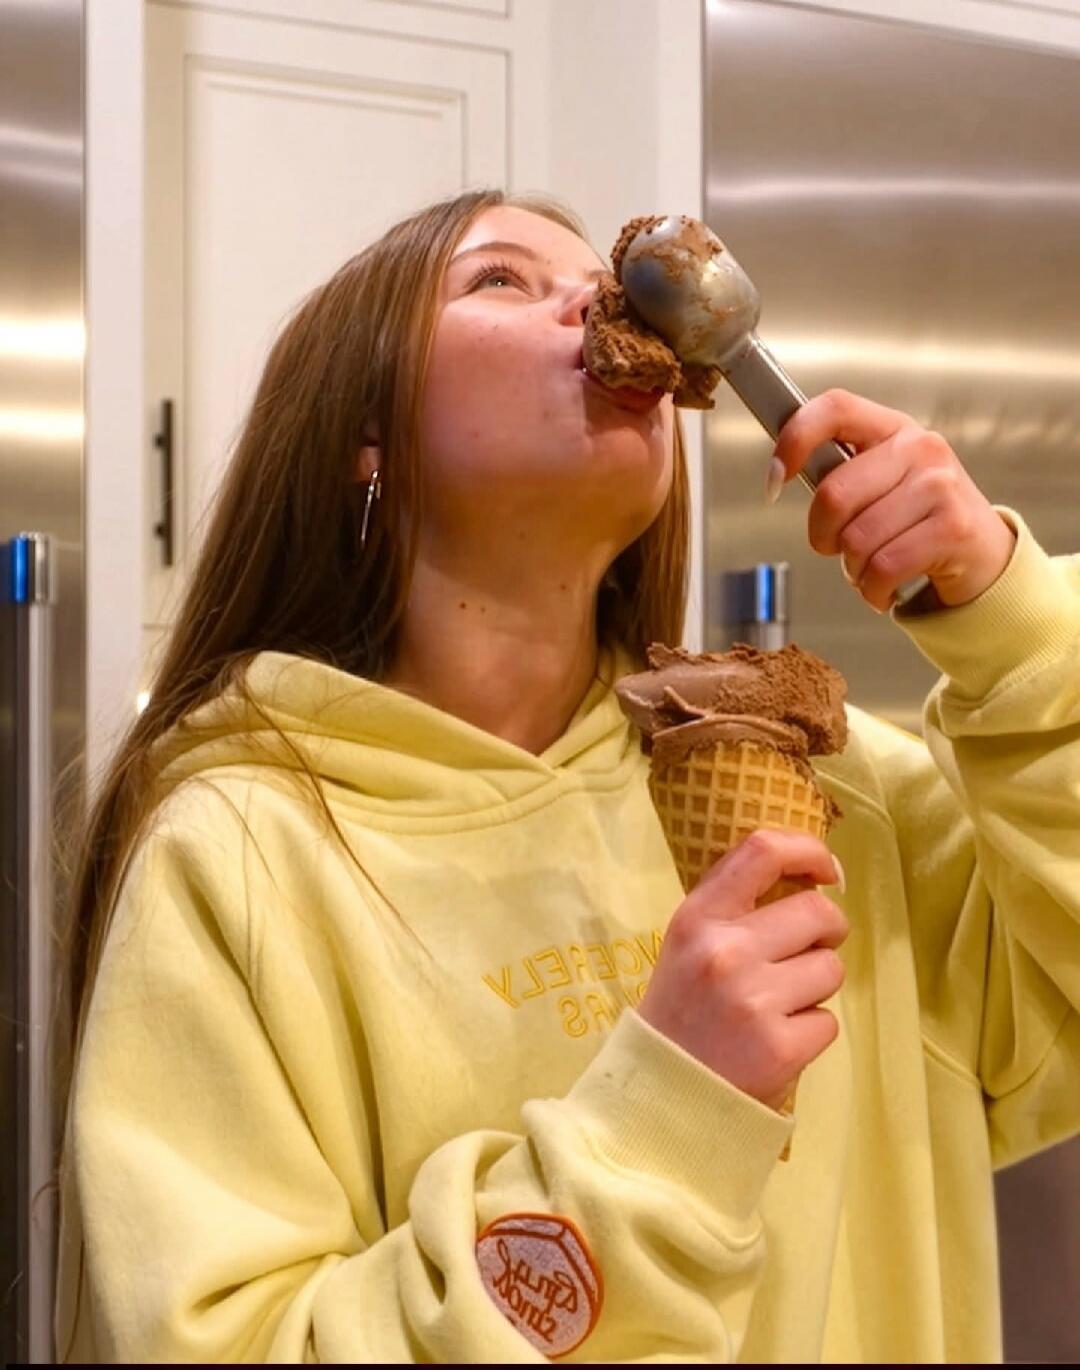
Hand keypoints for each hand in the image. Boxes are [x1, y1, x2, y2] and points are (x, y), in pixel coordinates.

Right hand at [638, 829, 847, 1111]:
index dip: (809, 850)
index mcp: (699, 916)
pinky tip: (776, 1040)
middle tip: (801, 956)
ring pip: (832, 968)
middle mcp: (724, 951)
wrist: (661, 1093)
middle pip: (819, 913)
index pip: (763, 850)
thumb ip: (738, 907)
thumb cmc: (684, 1009)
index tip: (828, 871)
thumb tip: (818, 881)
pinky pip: (829, 1021)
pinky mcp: (780, 1048)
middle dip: (825, 934)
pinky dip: (810, 1031)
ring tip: (777, 1005)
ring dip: (816, 986)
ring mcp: (753, 1000)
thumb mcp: (690, 943)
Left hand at [771, 389, 1016, 612]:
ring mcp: (940, 486)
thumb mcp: (884, 481)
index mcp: (893, 428)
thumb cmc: (919, 519)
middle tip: (836, 547)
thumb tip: (781, 471)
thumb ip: (840, 472)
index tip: (777, 477)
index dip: (795, 439)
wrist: (984, 556)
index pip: (835, 409)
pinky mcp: (953, 528)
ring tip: (871, 567)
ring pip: (856, 540)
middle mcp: (920, 448)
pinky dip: (873, 590)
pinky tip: (884, 588)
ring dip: (853, 569)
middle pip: (834, 495)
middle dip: (823, 536)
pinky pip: (883, 568)